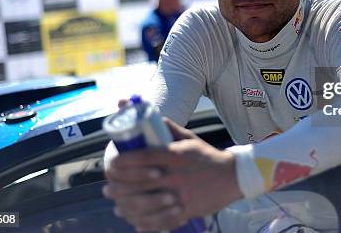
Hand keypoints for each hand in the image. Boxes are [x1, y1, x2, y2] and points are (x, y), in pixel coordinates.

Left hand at [103, 118, 241, 230]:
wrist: (232, 177)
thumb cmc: (208, 156)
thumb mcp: (190, 139)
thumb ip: (171, 130)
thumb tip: (155, 118)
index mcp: (175, 156)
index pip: (143, 157)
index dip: (124, 162)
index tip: (111, 164)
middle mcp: (176, 175)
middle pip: (140, 183)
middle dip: (119, 186)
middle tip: (107, 188)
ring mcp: (180, 195)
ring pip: (147, 204)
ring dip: (127, 207)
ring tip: (117, 206)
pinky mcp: (186, 210)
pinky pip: (161, 220)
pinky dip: (146, 224)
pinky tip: (135, 222)